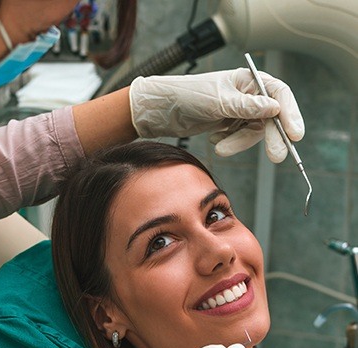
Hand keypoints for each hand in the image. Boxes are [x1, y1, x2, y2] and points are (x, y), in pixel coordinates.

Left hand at [129, 68, 304, 162]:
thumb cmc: (189, 96)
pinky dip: (229, 143)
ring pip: (253, 132)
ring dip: (239, 143)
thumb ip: (247, 107)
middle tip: (277, 156)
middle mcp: (248, 94)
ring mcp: (239, 111)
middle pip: (270, 117)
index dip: (290, 114)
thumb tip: (275, 109)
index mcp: (248, 80)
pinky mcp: (228, 124)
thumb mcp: (219, 102)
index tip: (295, 134)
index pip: (279, 95)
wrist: (163, 110)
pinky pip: (238, 138)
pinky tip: (213, 138)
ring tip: (219, 148)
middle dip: (271, 137)